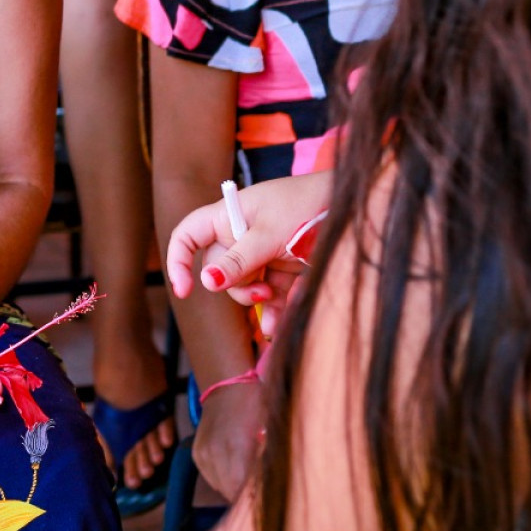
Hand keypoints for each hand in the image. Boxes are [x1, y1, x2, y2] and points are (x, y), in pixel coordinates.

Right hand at [167, 170, 332, 337]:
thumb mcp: (269, 234)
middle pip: (218, 268)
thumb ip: (239, 260)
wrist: (352, 206)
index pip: (188, 235)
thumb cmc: (306, 205)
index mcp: (227, 216)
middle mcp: (240, 233)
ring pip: (243, 284)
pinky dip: (272, 308)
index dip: (178, 260)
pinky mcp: (284, 265)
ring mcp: (262, 250)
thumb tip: (207, 283)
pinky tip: (276, 325)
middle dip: (234, 285)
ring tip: (271, 299)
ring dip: (254, 298)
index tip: (185, 289)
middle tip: (258, 292)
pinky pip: (269, 291)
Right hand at [191, 377, 265, 499]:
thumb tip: (265, 488)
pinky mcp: (196, 453)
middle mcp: (214, 454)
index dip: (254, 498)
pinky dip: (221, 478)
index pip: (242, 490)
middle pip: (229, 491)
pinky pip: (210, 477)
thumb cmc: (255, 407)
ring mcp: (202, 454)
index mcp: (236, 448)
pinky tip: (232, 468)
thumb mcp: (267, 433)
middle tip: (258, 489)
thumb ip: (264, 463)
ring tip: (246, 477)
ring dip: (232, 487)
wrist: (227, 387)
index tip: (265, 498)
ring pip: (219, 487)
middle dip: (244, 494)